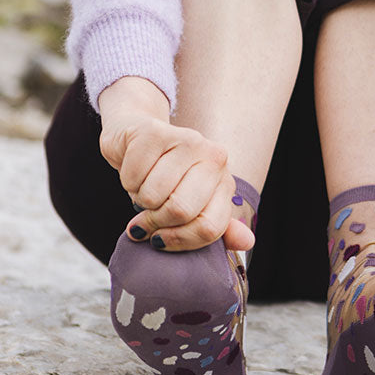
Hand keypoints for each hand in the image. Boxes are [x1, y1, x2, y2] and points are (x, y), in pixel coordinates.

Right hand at [98, 76, 254, 253]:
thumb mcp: (193, 204)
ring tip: (144, 187)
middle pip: (180, 211)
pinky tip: (135, 170)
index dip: (179, 241)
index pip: (209, 228)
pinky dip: (127, 181)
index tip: (160, 239)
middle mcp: (212, 155)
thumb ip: (217, 227)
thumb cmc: (165, 177)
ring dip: (139, 199)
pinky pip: (132, 178)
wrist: (137, 135)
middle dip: (154, 221)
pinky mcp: (153, 132)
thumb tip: (247, 242)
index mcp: (224, 179)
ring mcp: (185, 139)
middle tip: (145, 216)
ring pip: (152, 196)